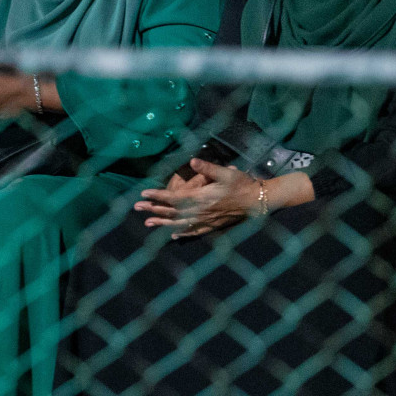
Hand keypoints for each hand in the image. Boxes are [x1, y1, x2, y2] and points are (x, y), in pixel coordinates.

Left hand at [134, 157, 262, 238]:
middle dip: (153, 210)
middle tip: (136, 207)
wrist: (259, 201)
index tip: (143, 193)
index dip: (158, 196)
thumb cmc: (242, 184)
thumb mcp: (226, 173)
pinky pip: (194, 231)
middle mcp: (201, 212)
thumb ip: (208, 168)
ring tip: (147, 223)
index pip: (174, 197)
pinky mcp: (213, 226)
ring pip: (180, 223)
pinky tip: (173, 235)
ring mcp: (206, 221)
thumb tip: (192, 160)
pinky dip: (182, 233)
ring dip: (162, 223)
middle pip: (172, 212)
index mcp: (201, 198)